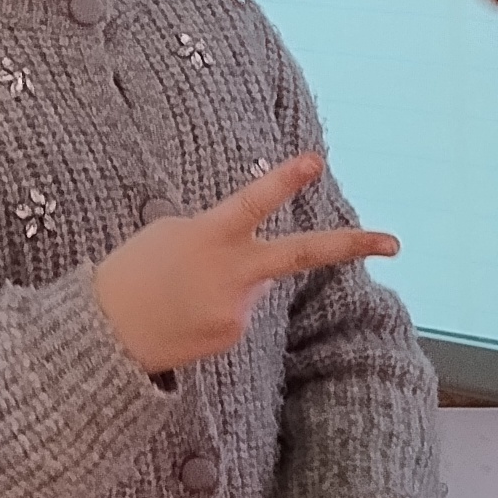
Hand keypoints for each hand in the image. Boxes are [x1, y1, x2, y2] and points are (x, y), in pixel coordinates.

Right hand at [92, 156, 395, 373]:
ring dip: (231, 279)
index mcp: (209, 237)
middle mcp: (231, 275)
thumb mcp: (167, 233)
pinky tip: (185, 311)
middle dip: (351, 246)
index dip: (284, 180)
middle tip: (395, 242)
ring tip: (182, 289)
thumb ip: (217, 231)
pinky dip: (218, 305)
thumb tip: (254, 250)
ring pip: (256, 282)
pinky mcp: (232, 334)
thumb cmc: (130, 273)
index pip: (253, 203)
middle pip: (300, 255)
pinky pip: (238, 309)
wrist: (102, 336)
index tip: (316, 161)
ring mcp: (236, 309)